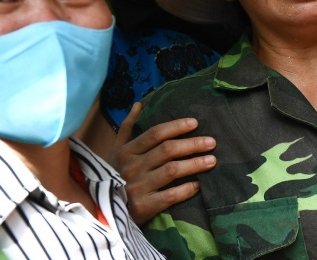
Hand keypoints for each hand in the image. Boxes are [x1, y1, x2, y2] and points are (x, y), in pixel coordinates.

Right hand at [110, 102, 216, 224]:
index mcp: (126, 152)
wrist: (104, 212)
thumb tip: (139, 104)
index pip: (155, 133)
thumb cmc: (115, 176)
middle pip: (167, 150)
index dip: (176, 126)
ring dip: (195, 164)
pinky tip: (198, 185)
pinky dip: (186, 189)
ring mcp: (136, 188)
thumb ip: (127, 127)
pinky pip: (170, 196)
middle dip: (192, 144)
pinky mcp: (142, 207)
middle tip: (211, 142)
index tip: (195, 123)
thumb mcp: (115, 151)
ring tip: (212, 161)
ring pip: (172, 170)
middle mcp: (131, 167)